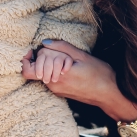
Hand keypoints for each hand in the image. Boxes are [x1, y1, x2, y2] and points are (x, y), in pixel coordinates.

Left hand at [21, 39, 136, 122]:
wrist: (110, 94)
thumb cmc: (100, 74)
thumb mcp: (82, 56)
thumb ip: (62, 48)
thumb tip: (45, 43)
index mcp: (57, 76)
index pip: (28, 71)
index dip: (26, 60)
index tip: (32, 50)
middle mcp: (54, 85)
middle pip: (36, 69)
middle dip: (42, 58)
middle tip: (56, 52)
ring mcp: (57, 91)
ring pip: (43, 74)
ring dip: (49, 64)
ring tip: (66, 59)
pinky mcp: (62, 93)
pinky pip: (51, 79)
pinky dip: (55, 71)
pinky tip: (68, 66)